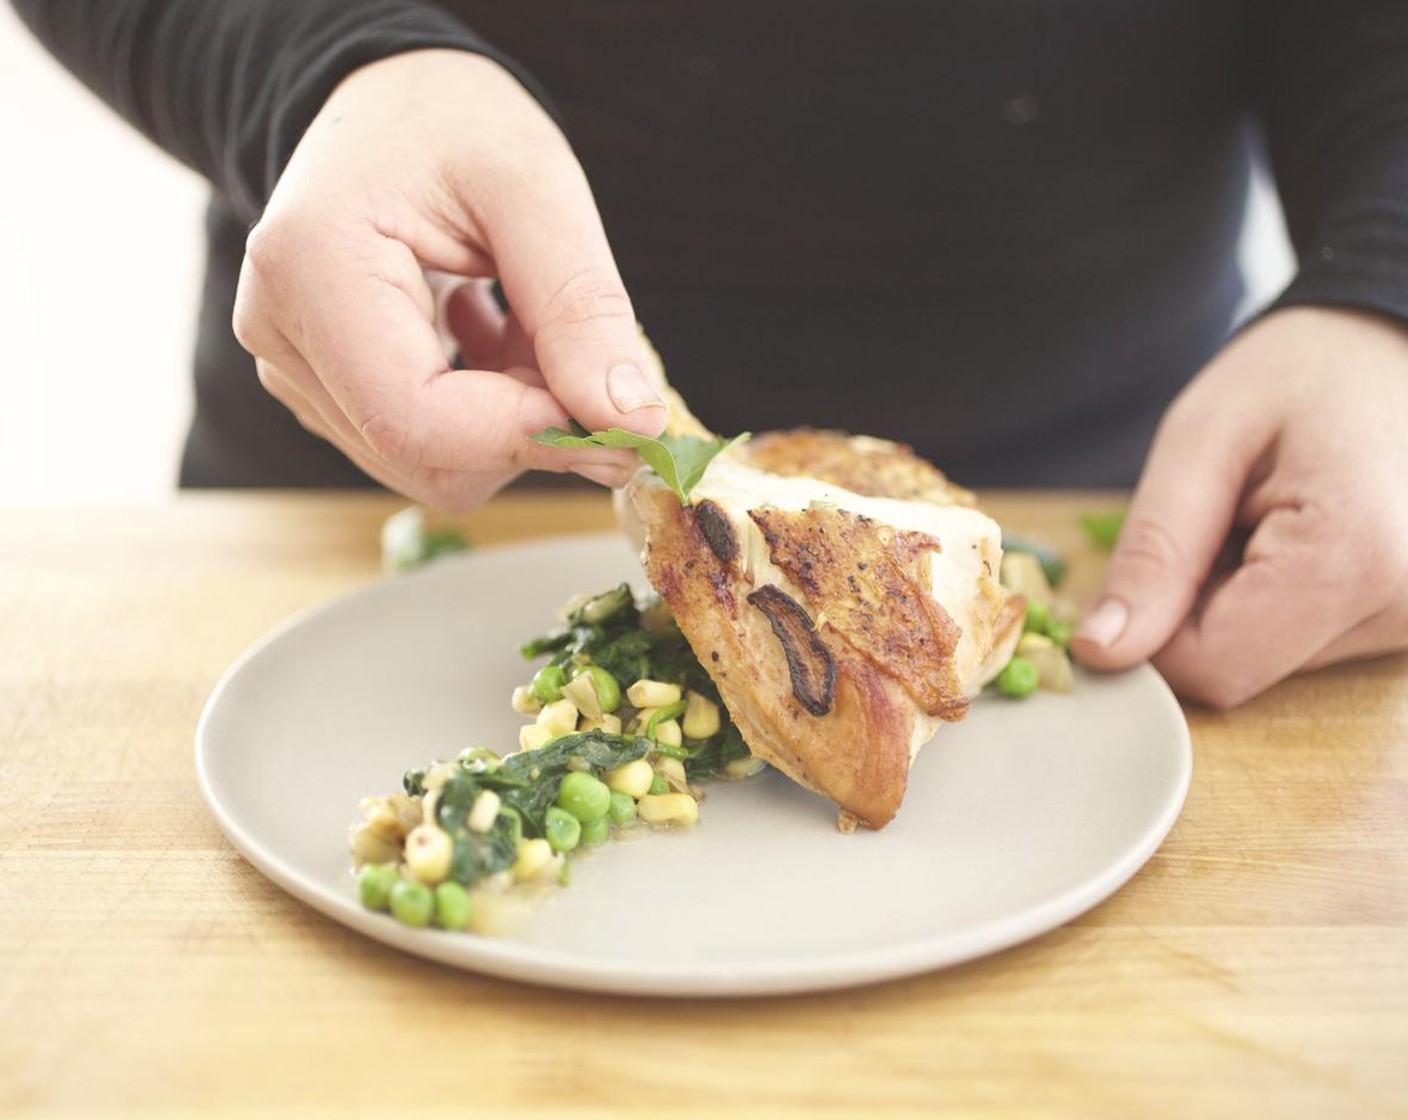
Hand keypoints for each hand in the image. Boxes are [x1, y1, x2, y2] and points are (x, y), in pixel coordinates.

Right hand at [232, 50, 664, 509]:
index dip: (527, 435)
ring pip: (430, 464)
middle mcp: (280, 333)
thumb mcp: (535, 187)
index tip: (617, 417)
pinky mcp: (322, 390)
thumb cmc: (453, 121)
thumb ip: (582, 307)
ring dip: (513, 420)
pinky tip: (501, 341)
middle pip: (424, 458)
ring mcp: (294, 370)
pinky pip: (423, 446)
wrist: (387, 103)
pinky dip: (489, 414)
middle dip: (528, 431)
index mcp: (311, 268)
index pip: (414, 418)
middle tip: (587, 360)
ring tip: (532, 328)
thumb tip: (632, 423)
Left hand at [1072, 306, 1407, 706]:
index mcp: (1354, 558)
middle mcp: (1406, 609)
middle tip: (1230, 516)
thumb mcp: (1202, 440)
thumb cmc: (1300, 372)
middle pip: (1239, 667)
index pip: (1210, 668)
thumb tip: (1102, 652)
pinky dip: (1278, 600)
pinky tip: (1298, 536)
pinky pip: (1306, 642)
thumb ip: (1154, 552)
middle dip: (1200, 606)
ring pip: (1270, 661)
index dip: (1155, 628)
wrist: (1389, 345)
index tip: (1161, 556)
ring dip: (1241, 600)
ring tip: (1271, 516)